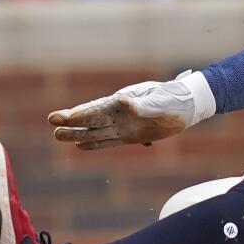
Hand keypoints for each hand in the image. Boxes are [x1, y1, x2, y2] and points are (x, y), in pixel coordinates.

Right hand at [48, 70, 214, 149]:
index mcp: (124, 101)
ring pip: (97, 131)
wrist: (190, 105)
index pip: (96, 109)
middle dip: (73, 123)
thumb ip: (141, 104)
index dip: (78, 113)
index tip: (59, 116)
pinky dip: (96, 143)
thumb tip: (122, 101)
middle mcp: (121, 112)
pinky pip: (110, 140)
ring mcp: (125, 124)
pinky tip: (81, 145)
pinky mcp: (132, 135)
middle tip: (53, 126)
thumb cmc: (176, 98)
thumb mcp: (160, 101)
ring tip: (58, 136)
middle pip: (92, 119)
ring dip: (79, 134)